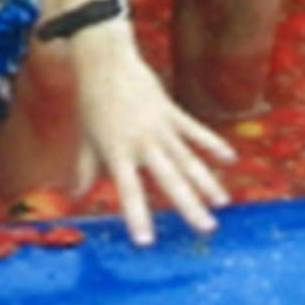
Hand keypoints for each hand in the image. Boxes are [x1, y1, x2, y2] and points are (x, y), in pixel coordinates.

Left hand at [55, 24, 239, 243]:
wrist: (104, 62)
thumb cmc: (92, 104)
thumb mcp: (86, 140)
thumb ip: (85, 170)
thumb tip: (75, 195)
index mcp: (117, 153)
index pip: (129, 191)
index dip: (138, 216)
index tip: (147, 242)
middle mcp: (141, 142)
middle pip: (170, 179)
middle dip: (190, 205)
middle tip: (207, 229)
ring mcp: (160, 126)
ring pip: (188, 158)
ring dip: (207, 181)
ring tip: (222, 203)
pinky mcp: (171, 111)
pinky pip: (195, 131)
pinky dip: (212, 144)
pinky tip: (230, 159)